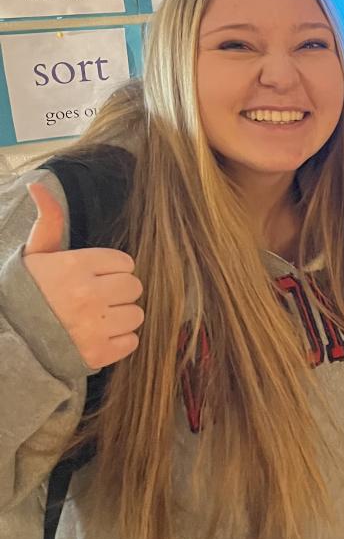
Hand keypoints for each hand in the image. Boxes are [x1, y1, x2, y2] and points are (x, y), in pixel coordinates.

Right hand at [22, 181, 143, 369]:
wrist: (9, 340)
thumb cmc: (27, 292)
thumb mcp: (35, 253)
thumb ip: (48, 220)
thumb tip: (39, 184)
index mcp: (75, 266)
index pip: (125, 263)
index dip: (113, 271)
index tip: (95, 278)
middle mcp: (88, 295)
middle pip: (134, 287)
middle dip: (119, 292)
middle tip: (98, 298)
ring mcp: (94, 326)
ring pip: (136, 314)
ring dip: (121, 317)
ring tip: (98, 318)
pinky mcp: (98, 353)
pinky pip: (131, 341)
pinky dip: (119, 341)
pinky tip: (99, 336)